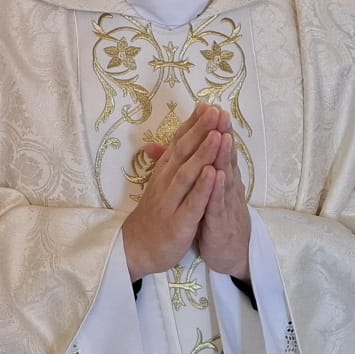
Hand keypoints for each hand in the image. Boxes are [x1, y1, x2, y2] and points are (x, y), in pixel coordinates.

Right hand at [121, 106, 229, 279]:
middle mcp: (165, 181)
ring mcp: (170, 201)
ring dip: (202, 153)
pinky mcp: (178, 222)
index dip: (192, 124)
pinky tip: (214, 174)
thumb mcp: (160, 183)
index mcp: (164, 172)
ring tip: (217, 134)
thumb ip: (165, 161)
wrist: (137, 248)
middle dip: (200, 131)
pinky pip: (192, 203)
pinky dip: (203, 188)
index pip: (178, 143)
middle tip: (214, 111)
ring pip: (187, 174)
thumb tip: (164, 137)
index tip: (207, 104)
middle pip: (183, 152)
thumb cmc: (155, 213)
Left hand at [192, 114, 251, 278]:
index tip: (210, 106)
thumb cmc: (215, 219)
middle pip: (225, 158)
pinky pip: (219, 205)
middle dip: (222, 134)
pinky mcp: (221, 223)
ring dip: (224, 156)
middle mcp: (227, 188)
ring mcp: (226, 205)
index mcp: (222, 179)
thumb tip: (184, 145)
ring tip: (222, 135)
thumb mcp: (206, 191)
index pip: (218, 150)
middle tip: (220, 112)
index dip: (215, 129)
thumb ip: (199, 168)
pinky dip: (218, 189)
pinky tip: (217, 174)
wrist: (231, 254)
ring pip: (225, 177)